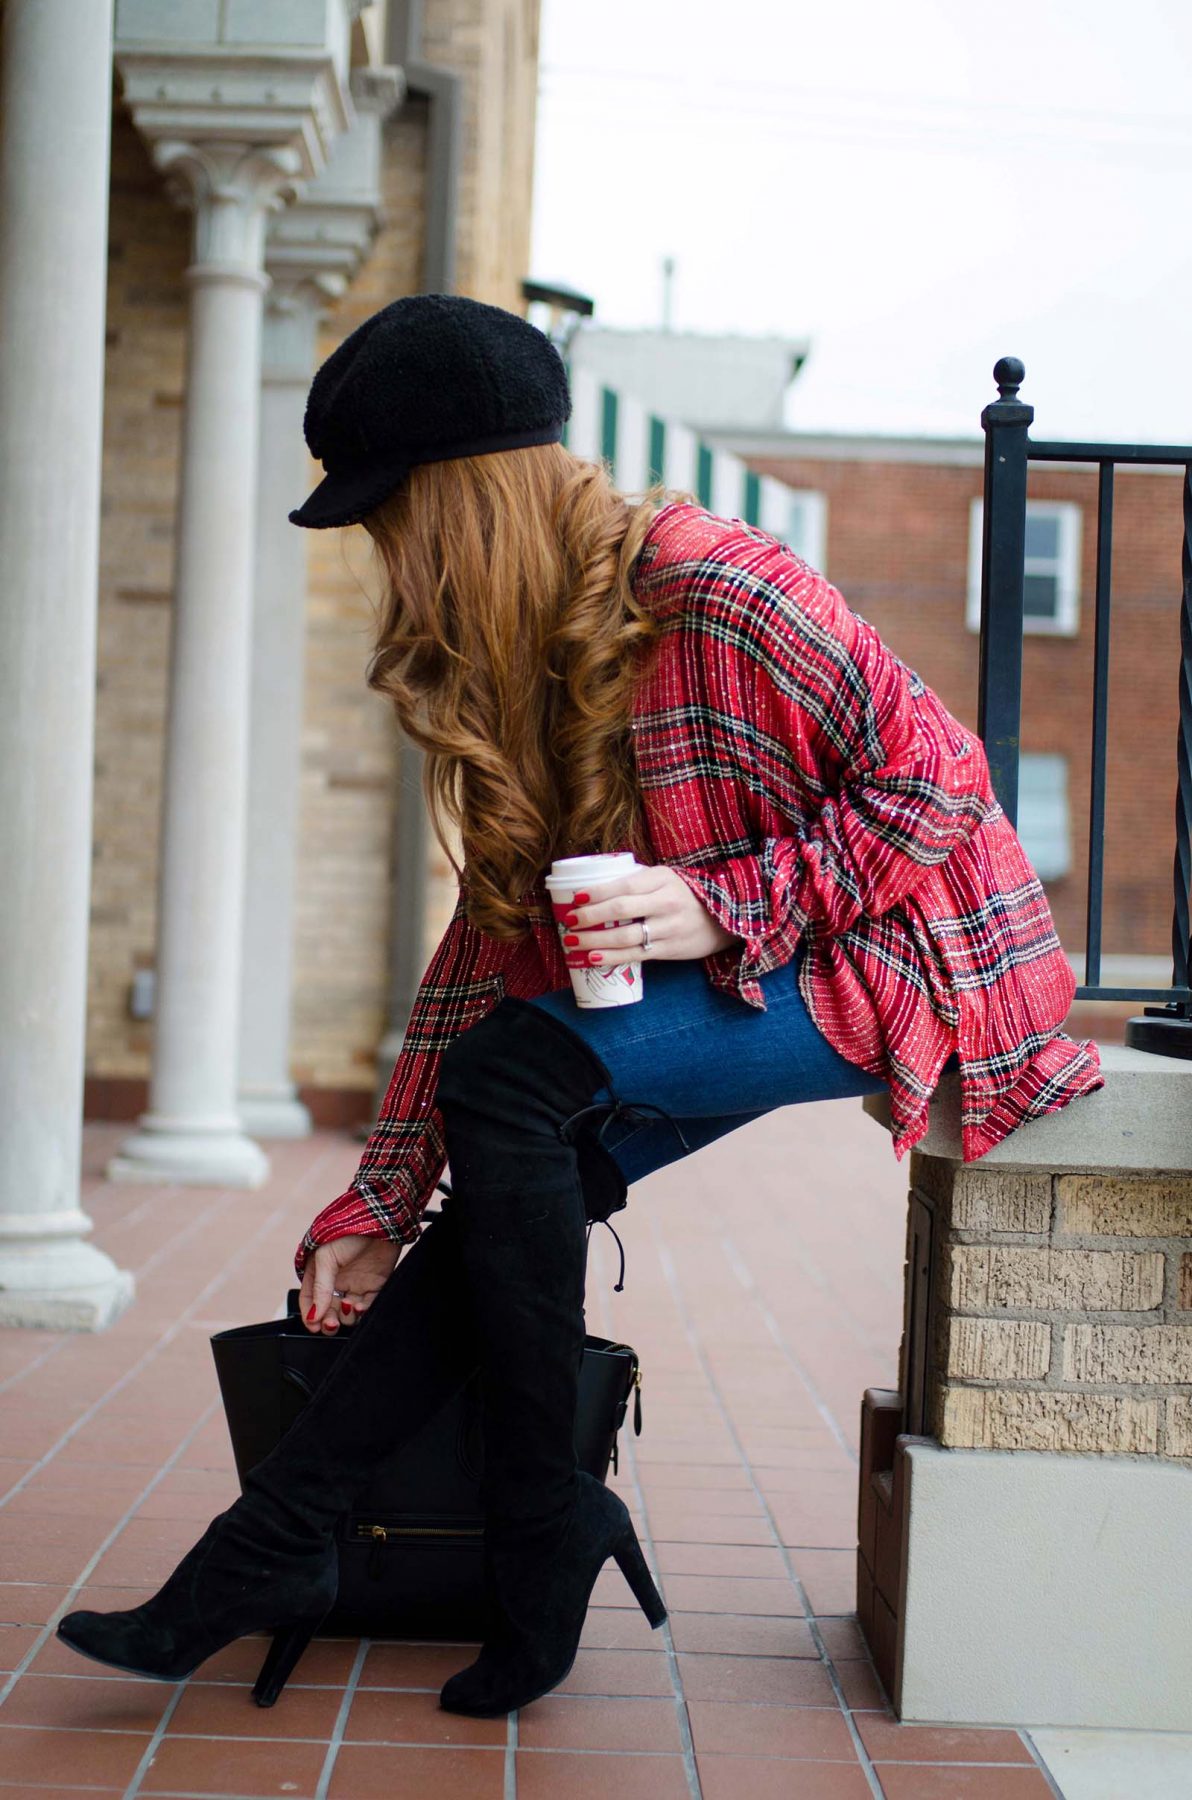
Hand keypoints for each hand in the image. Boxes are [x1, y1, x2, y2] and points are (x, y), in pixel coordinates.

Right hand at [298, 1234, 401, 1333]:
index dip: (310, 1316)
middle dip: (329, 1321)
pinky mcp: (376, 1285)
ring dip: (348, 1316)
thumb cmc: (346, 1232)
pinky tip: (360, 1305)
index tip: (314, 1326)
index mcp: (319, 1273)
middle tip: (331, 1323)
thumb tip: (314, 1316)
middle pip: (330, 1311)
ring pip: (349, 1313)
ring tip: (350, 1306)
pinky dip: (364, 1311)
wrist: (379, 1218)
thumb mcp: (326, 1257)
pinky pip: (368, 1306)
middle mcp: (337, 1282)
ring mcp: (357, 1285)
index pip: (310, 1301)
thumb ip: (321, 1287)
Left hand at [559, 863, 734, 964]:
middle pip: (621, 910)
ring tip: (573, 941)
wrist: (723, 920)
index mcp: (663, 879)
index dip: (598, 892)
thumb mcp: (666, 879)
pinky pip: (635, 955)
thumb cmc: (684, 896)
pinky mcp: (669, 950)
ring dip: (594, 940)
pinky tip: (593, 958)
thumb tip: (596, 884)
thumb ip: (638, 880)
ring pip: (625, 936)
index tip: (576, 897)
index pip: (624, 885)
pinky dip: (611, 957)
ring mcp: (669, 928)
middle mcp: (666, 902)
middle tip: (568, 921)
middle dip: (590, 916)